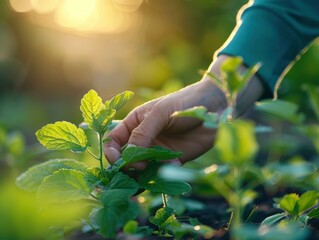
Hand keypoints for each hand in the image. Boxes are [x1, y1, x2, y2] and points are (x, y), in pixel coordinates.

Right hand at [104, 55, 263, 167]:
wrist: (214, 108)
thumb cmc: (184, 103)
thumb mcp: (160, 114)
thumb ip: (142, 133)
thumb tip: (127, 155)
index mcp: (134, 123)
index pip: (114, 141)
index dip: (113, 154)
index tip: (121, 162)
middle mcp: (143, 139)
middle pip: (126, 158)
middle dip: (127, 169)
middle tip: (135, 175)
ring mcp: (156, 150)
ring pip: (142, 168)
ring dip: (144, 175)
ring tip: (150, 178)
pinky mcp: (171, 160)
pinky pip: (160, 172)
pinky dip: (163, 174)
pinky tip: (174, 163)